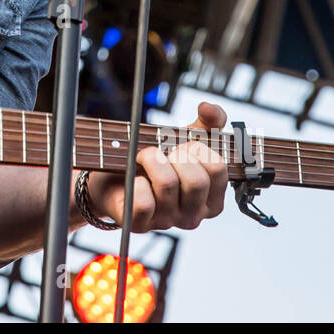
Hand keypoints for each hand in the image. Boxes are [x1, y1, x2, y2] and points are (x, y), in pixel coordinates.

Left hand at [87, 102, 227, 230]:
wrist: (115, 174)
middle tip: (164, 152)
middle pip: (196, 181)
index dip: (198, 149)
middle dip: (176, 156)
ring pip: (167, 185)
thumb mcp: (185, 137)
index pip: (218, 169)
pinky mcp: (141, 224)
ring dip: (150, 160)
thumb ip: (207, 121)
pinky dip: (135, 182)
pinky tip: (135, 179)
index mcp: (211, 198)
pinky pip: (143, 202)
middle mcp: (194, 215)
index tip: (184, 146)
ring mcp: (168, 222)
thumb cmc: (157, 160)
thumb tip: (208, 108)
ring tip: (144, 158)